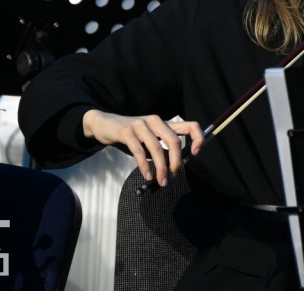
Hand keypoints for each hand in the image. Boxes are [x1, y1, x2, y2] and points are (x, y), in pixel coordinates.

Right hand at [82, 110, 203, 186]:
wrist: (105, 124)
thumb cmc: (131, 136)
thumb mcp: (150, 142)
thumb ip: (163, 151)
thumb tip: (175, 169)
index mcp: (165, 123)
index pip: (190, 126)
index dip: (198, 138)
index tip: (195, 154)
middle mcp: (155, 121)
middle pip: (174, 140)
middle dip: (176, 162)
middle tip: (173, 177)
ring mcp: (141, 125)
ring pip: (157, 148)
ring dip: (161, 169)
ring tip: (161, 182)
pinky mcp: (126, 131)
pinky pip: (139, 151)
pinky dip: (145, 166)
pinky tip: (148, 176)